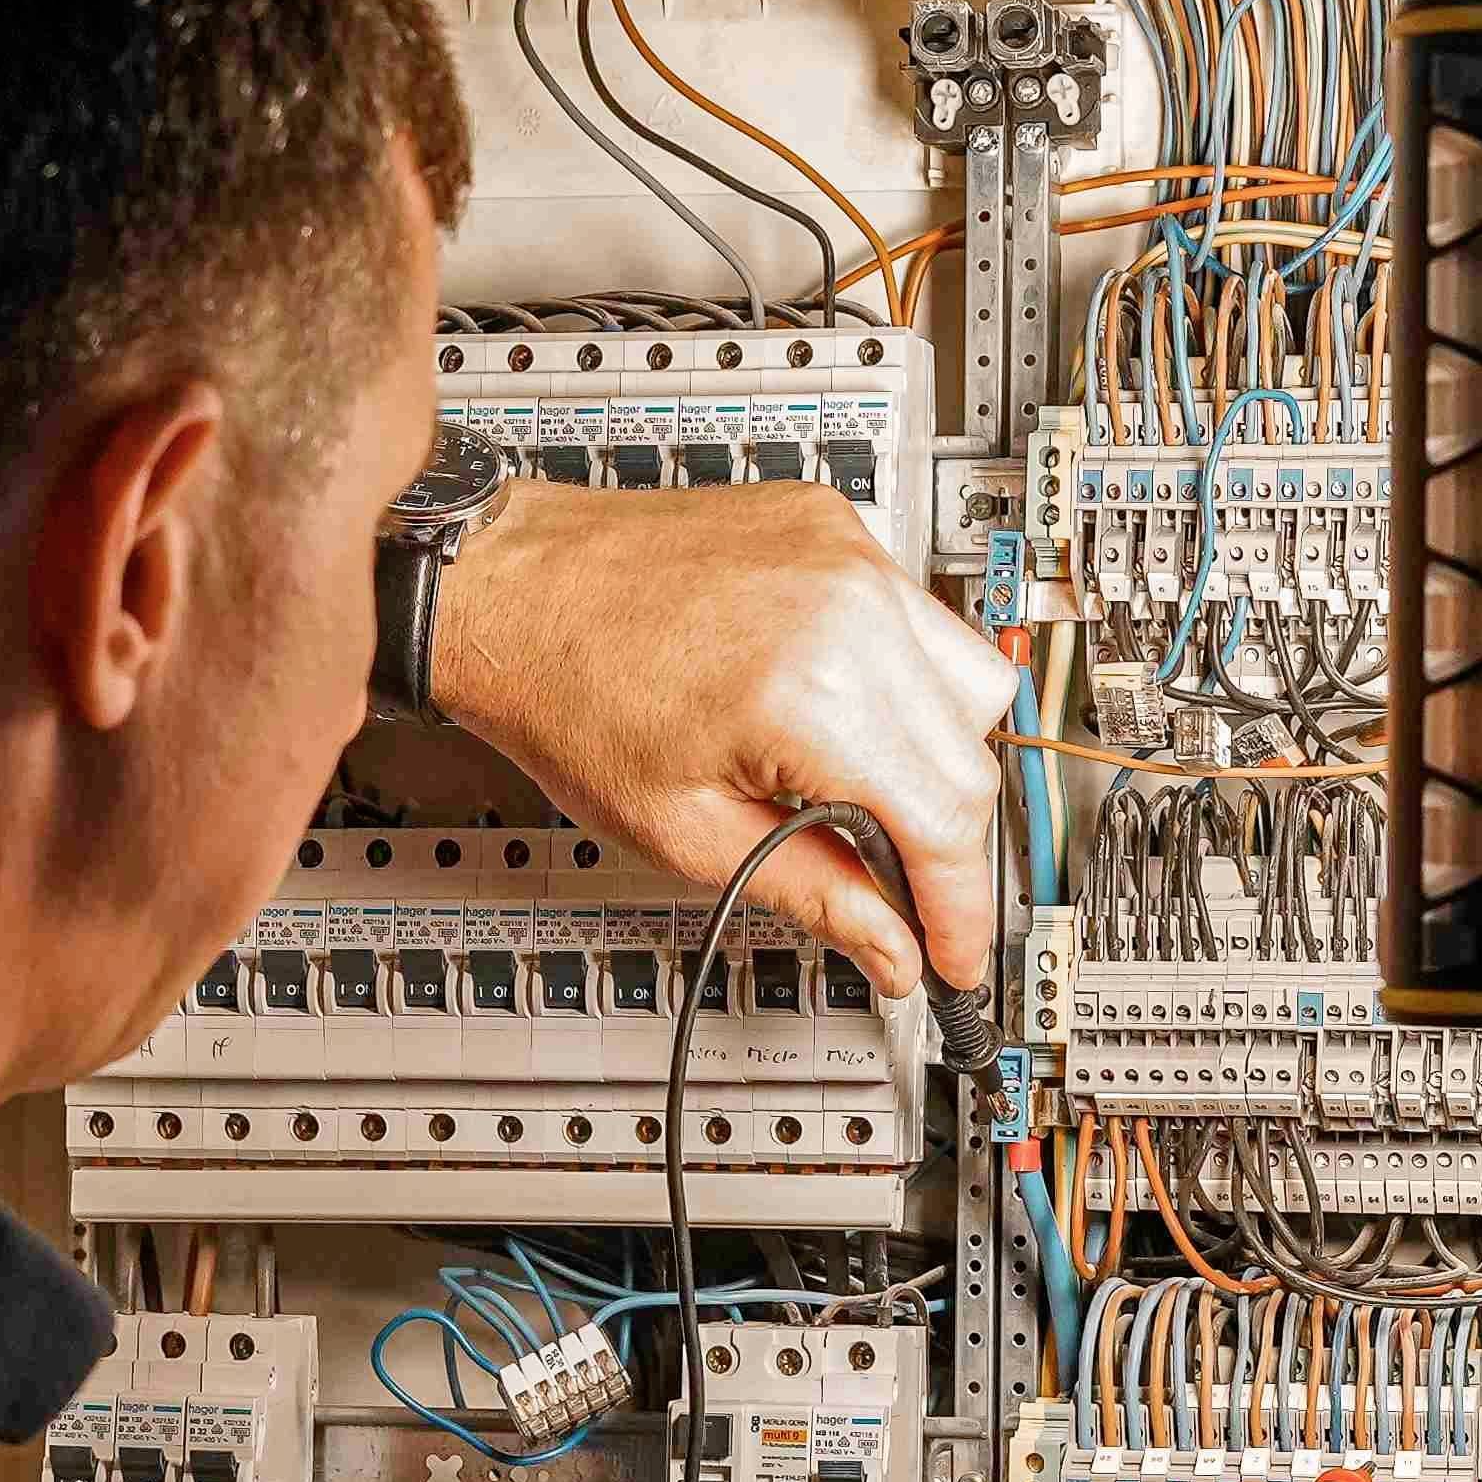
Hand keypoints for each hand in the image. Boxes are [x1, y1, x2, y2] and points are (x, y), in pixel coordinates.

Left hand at [426, 473, 1018, 997]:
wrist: (510, 584)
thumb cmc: (565, 692)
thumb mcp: (686, 832)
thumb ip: (812, 893)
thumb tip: (892, 947)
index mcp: (814, 692)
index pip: (946, 822)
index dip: (959, 907)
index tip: (951, 952)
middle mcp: (850, 609)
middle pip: (971, 759)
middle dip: (945, 844)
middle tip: (899, 890)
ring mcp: (850, 558)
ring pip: (970, 682)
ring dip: (935, 756)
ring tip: (858, 789)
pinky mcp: (838, 529)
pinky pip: (918, 618)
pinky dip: (899, 677)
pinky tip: (833, 707)